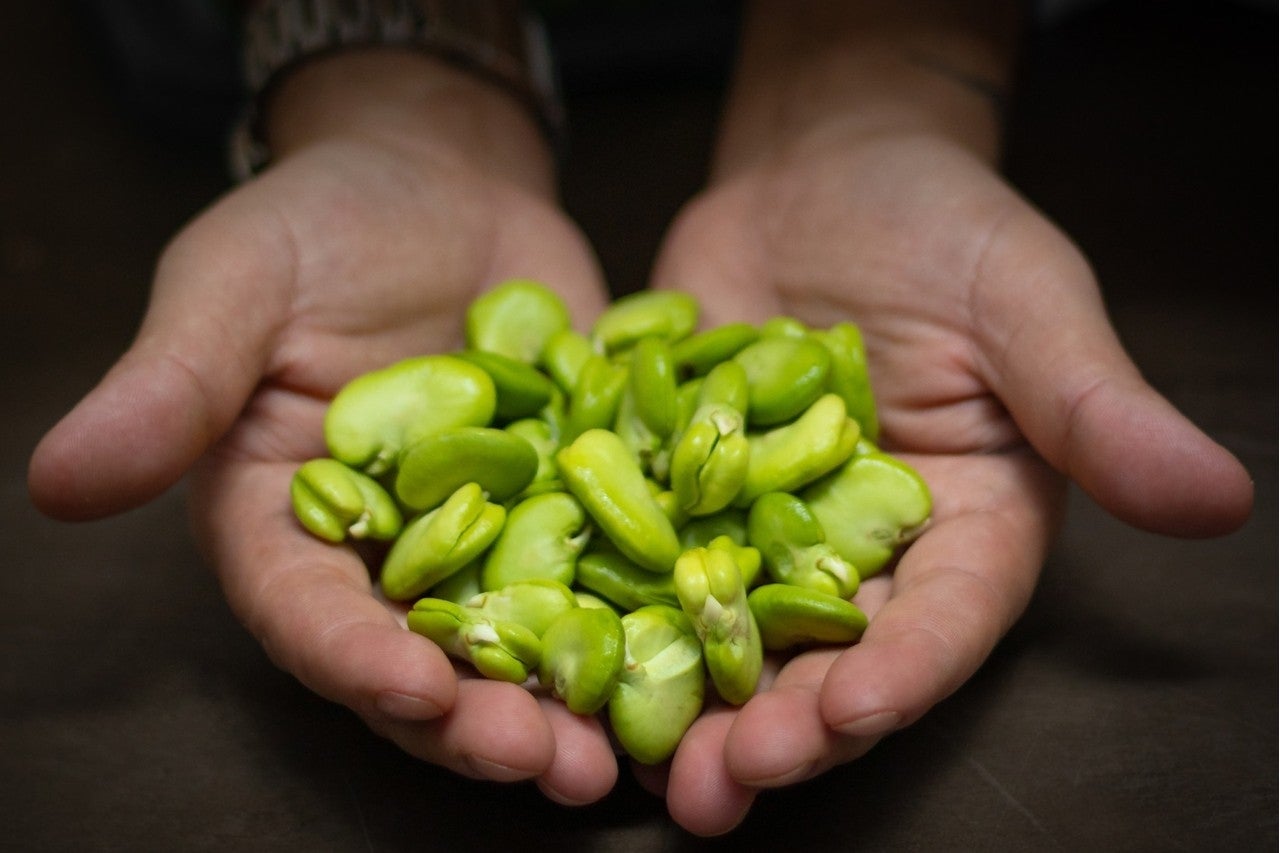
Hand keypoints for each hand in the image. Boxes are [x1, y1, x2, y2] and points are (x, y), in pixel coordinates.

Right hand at [27, 50, 620, 805]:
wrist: (443, 177)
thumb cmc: (322, 218)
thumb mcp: (237, 282)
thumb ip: (171, 384)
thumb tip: (56, 481)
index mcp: (287, 521)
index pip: (308, 612)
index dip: (355, 661)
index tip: (414, 693)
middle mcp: (388, 551)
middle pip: (428, 656)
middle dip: (483, 719)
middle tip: (547, 765)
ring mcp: (491, 533)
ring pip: (528, 637)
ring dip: (574, 697)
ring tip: (623, 749)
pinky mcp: (575, 499)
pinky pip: (614, 564)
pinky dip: (650, 609)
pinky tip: (701, 648)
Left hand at [643, 128, 1253, 832]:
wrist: (821, 173)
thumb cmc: (944, 222)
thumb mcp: (1027, 303)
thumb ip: (1099, 408)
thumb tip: (1221, 498)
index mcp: (963, 525)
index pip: (942, 620)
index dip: (901, 674)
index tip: (851, 713)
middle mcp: (861, 548)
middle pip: (824, 659)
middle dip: (776, 727)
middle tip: (720, 788)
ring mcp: (758, 525)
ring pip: (722, 632)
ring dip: (681, 701)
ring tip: (638, 770)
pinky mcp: (676, 488)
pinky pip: (636, 555)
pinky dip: (601, 604)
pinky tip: (559, 654)